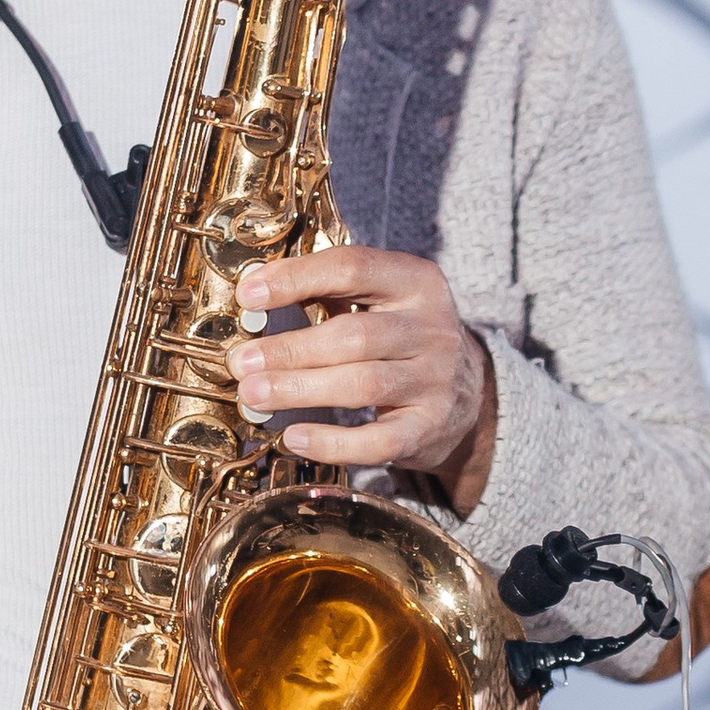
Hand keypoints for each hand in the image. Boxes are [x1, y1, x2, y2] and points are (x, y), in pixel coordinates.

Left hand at [228, 246, 496, 511]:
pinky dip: (332, 441)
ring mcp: (436, 381)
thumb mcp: (381, 301)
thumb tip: (254, 292)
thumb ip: (327, 291)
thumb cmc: (402, 341)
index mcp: (416, 282)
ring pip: (363, 385)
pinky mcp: (429, 428)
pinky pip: (378, 441)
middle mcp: (433, 329)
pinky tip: (294, 437)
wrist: (466, 396)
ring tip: (254, 395)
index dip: (296, 278)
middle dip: (290, 349)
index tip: (249, 294)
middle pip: (354, 336)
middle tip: (242, 362)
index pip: (353, 268)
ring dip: (300, 390)